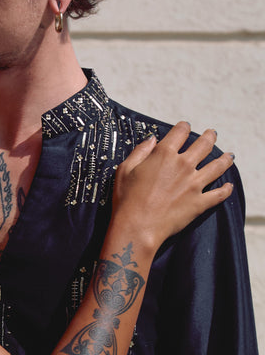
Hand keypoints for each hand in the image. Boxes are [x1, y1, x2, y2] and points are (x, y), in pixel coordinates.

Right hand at [113, 122, 233, 251]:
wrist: (137, 226)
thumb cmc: (126, 199)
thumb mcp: (125, 169)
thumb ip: (140, 151)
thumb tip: (152, 139)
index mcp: (164, 155)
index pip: (180, 133)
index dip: (184, 127)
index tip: (186, 127)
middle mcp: (183, 165)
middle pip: (204, 145)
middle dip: (209, 137)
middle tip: (212, 134)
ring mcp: (194, 184)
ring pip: (217, 166)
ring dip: (225, 159)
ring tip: (229, 156)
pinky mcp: (199, 202)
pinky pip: (219, 194)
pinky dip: (226, 190)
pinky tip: (229, 186)